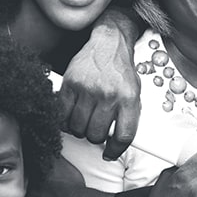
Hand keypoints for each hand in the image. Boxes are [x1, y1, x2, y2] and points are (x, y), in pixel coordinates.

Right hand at [60, 10, 140, 159]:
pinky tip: (71, 115)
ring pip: (78, 128)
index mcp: (129, 98)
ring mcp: (88, 89)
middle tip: (96, 129)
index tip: (109, 153)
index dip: (115, 150)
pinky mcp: (71, 84)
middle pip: (97, 135)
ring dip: (80, 130)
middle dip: (95, 137)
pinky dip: (65, 121)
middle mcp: (109, 94)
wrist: (109, 42)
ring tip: (84, 120)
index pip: (123, 136)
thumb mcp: (134, 92)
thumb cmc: (121, 71)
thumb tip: (116, 143)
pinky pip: (62, 115)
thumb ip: (127, 116)